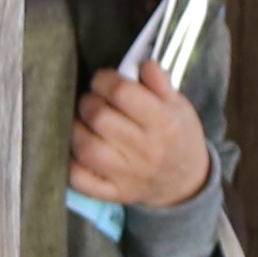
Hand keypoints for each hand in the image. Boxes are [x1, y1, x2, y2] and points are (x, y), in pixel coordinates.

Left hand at [69, 70, 210, 210]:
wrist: (187, 182)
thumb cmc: (179, 137)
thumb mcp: (179, 106)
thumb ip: (159, 83)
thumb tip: (142, 63)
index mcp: (163, 123)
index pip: (122, 93)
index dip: (105, 80)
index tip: (103, 80)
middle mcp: (145, 150)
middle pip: (100, 118)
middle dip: (89, 102)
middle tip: (93, 100)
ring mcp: (128, 175)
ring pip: (86, 148)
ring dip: (76, 129)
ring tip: (83, 122)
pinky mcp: (114, 193)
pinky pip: (81, 180)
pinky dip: (71, 164)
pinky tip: (76, 149)